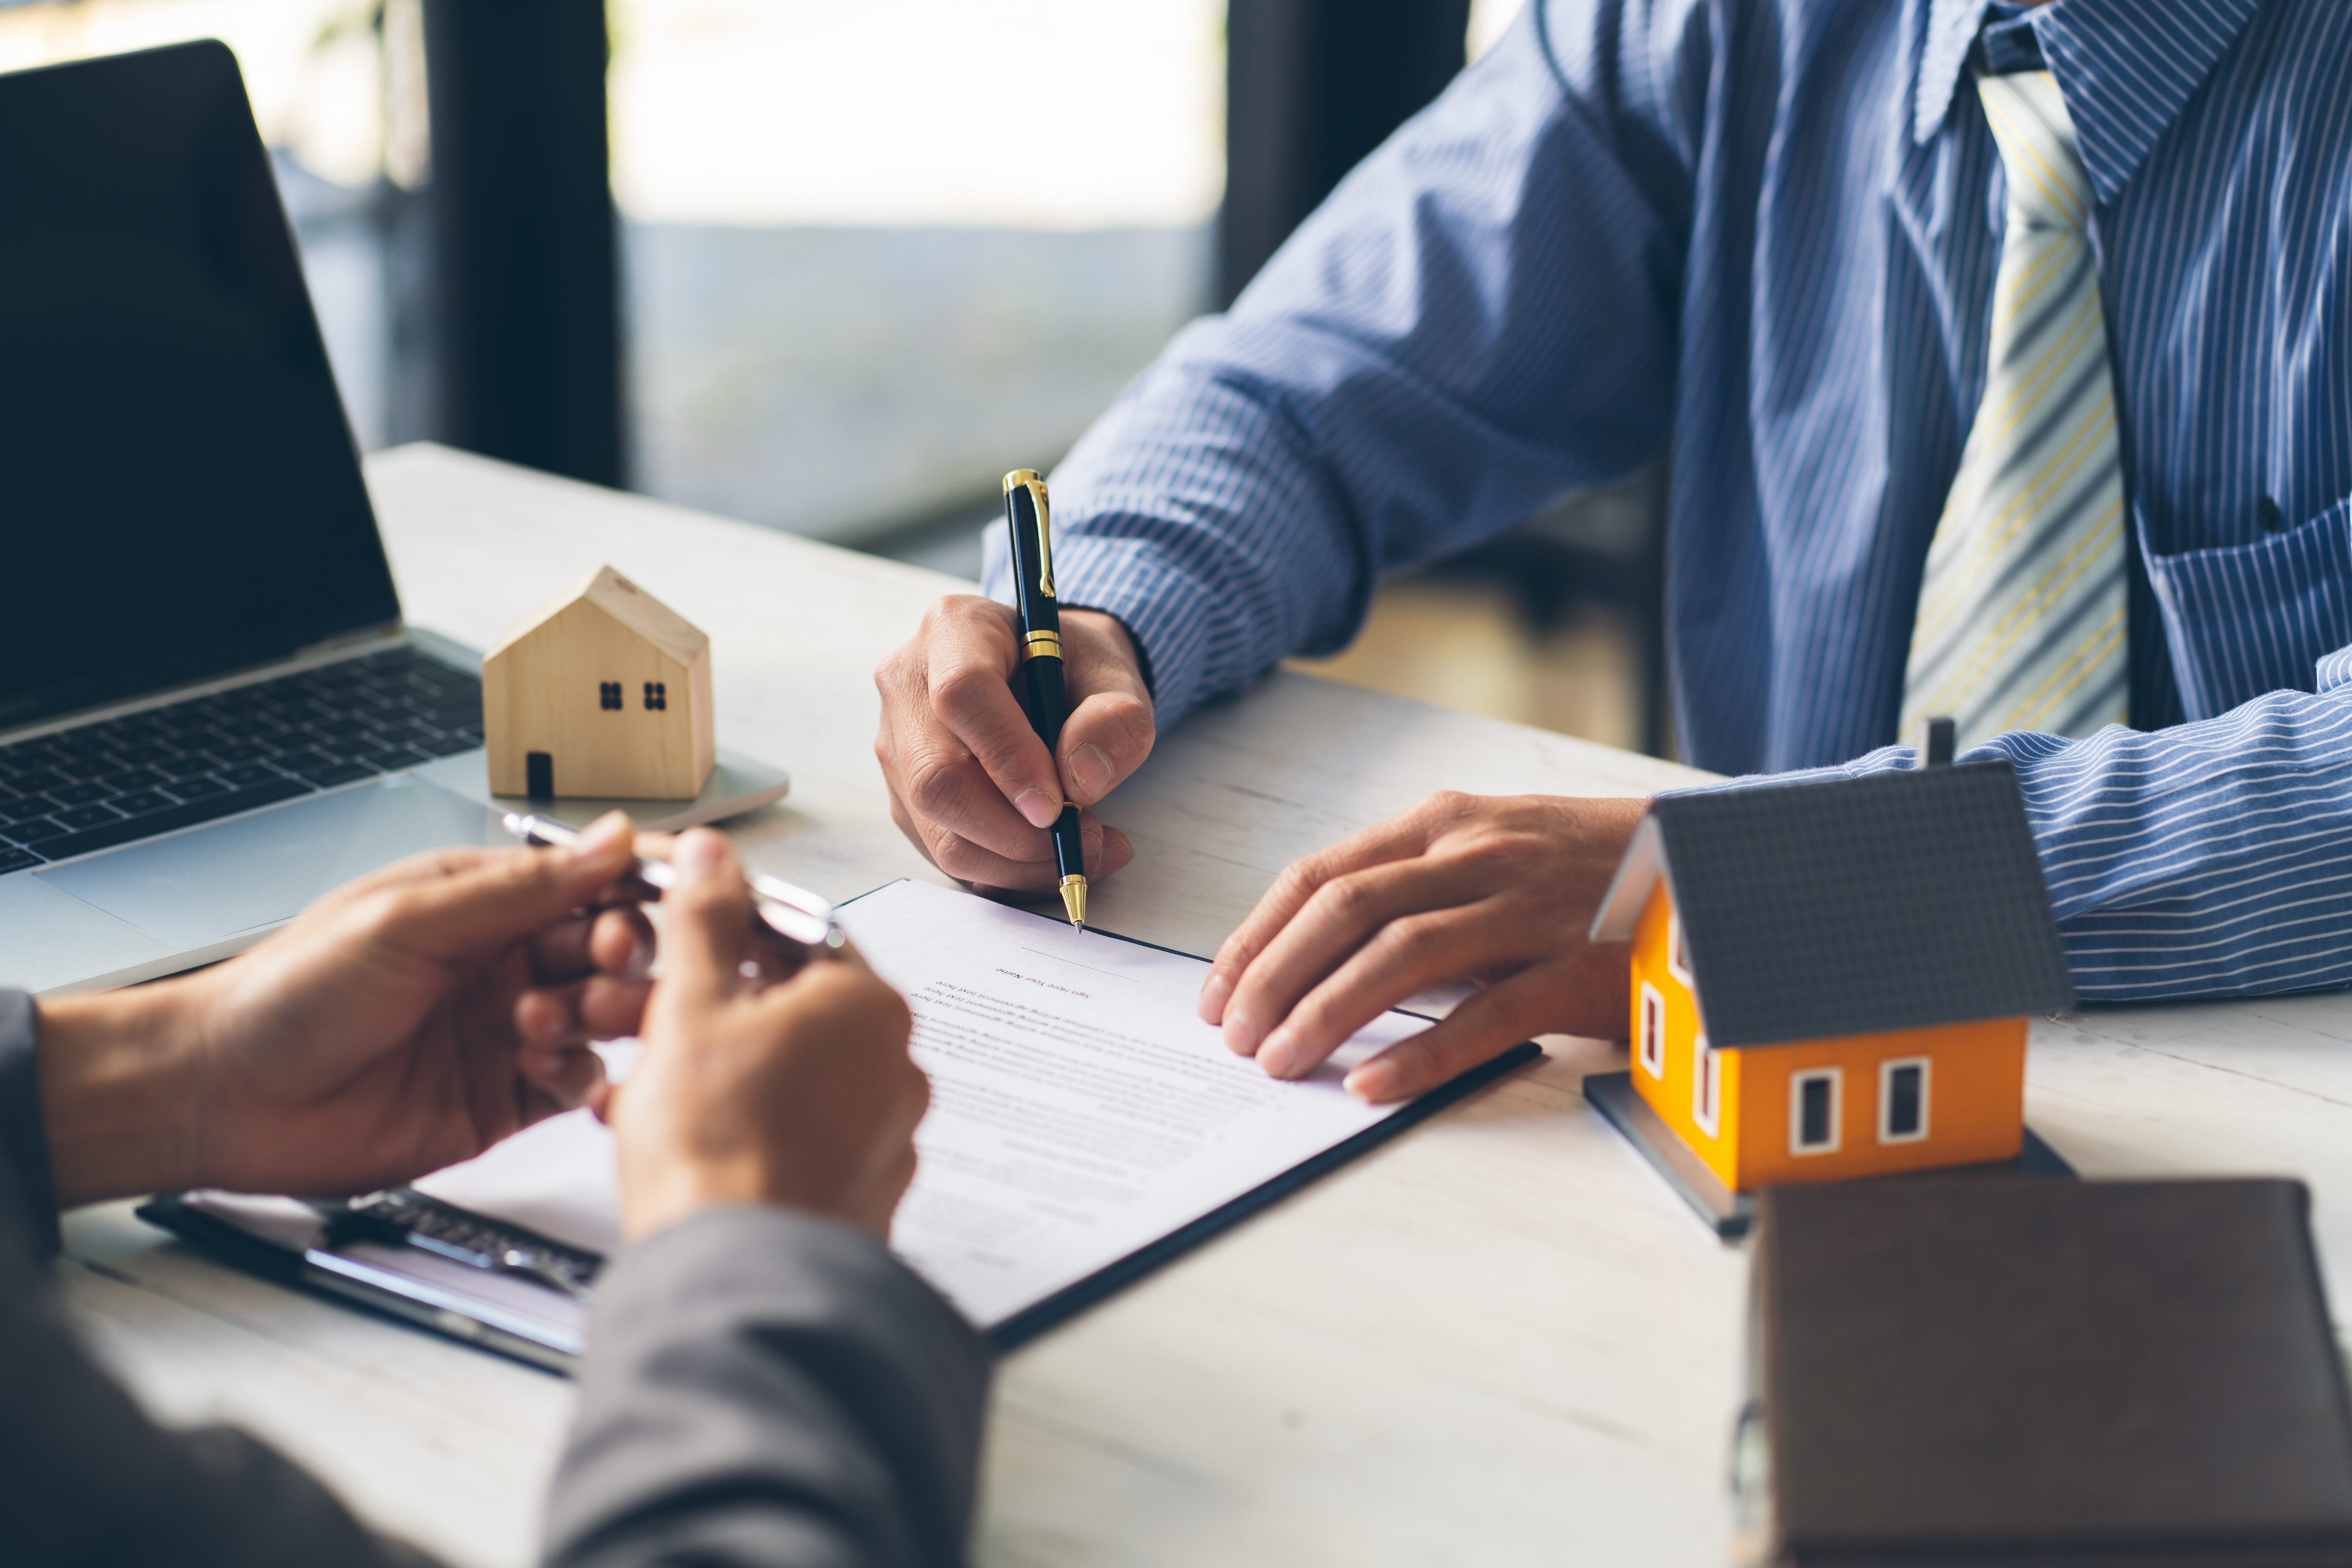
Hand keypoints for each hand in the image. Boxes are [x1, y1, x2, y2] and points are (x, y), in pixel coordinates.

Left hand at [36, 812, 658, 1206]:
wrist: (226, 1097)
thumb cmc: (288, 996)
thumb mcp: (410, 919)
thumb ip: (521, 886)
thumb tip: (612, 837)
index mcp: (482, 905)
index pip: (588, 884)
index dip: (632, 890)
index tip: (660, 902)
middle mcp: (502, 964)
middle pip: (607, 950)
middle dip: (620, 956)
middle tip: (603, 965)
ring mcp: (505, 1033)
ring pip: (602, 1017)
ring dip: (599, 1015)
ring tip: (553, 1022)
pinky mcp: (501, 1101)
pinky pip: (575, 1082)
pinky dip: (578, 1076)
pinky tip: (545, 1070)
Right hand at [608, 830, 928, 1241]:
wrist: (730, 1276)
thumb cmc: (718, 1152)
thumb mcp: (689, 1005)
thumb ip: (703, 919)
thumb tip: (712, 859)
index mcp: (871, 1007)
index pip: (801, 935)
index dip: (725, 934)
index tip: (680, 945)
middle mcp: (896, 1068)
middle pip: (792, 1009)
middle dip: (709, 1015)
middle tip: (648, 1030)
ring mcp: (886, 1135)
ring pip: (789, 1077)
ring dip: (716, 1075)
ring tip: (650, 1098)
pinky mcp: (863, 1192)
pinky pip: (799, 1138)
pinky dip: (745, 1132)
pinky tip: (687, 1147)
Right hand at [874, 594, 1151, 893]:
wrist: (1048, 680)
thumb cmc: (1077, 673)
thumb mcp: (1117, 679)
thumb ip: (1114, 718)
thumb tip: (1081, 779)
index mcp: (956, 628)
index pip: (962, 696)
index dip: (1009, 758)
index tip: (1059, 805)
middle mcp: (908, 683)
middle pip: (937, 778)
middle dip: (1015, 831)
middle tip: (1085, 838)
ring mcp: (897, 743)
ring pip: (938, 829)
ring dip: (1017, 861)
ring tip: (1085, 848)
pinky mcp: (904, 794)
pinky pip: (945, 852)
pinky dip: (1006, 871)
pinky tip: (1054, 856)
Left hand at [1198, 792, 1649, 1102]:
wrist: (1713, 864)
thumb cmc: (1588, 869)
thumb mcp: (1493, 851)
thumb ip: (1418, 888)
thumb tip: (1325, 955)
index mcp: (1445, 825)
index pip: (1322, 874)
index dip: (1257, 934)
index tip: (1218, 989)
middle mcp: (1477, 855)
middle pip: (1344, 909)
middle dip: (1273, 975)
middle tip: (1233, 1037)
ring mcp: (1526, 907)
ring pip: (1399, 953)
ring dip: (1325, 1010)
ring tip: (1280, 1061)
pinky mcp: (1573, 965)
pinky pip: (1484, 1012)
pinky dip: (1422, 1050)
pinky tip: (1373, 1082)